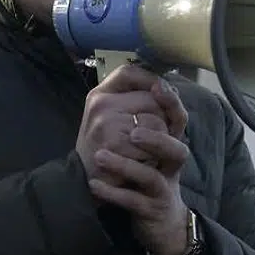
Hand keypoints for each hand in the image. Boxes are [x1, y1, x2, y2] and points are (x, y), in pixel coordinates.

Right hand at [75, 63, 187, 182]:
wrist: (87, 183)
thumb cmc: (107, 149)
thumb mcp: (113, 117)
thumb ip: (138, 99)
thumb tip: (167, 90)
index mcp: (99, 95)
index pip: (129, 72)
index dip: (150, 79)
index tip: (161, 92)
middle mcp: (101, 105)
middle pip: (153, 98)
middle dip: (162, 118)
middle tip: (149, 136)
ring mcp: (107, 124)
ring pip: (158, 122)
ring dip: (160, 140)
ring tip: (143, 151)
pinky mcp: (117, 145)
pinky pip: (154, 145)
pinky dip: (154, 157)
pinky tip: (141, 163)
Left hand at [75, 64, 191, 254]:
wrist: (160, 222)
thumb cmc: (150, 177)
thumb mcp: (151, 147)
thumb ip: (146, 116)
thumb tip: (134, 76)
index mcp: (170, 145)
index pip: (177, 121)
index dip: (171, 103)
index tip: (157, 86)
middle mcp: (170, 167)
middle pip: (176, 149)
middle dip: (155, 138)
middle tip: (132, 131)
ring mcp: (161, 189)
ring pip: (151, 177)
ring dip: (127, 165)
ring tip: (101, 156)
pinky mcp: (149, 209)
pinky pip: (132, 201)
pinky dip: (113, 193)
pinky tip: (94, 185)